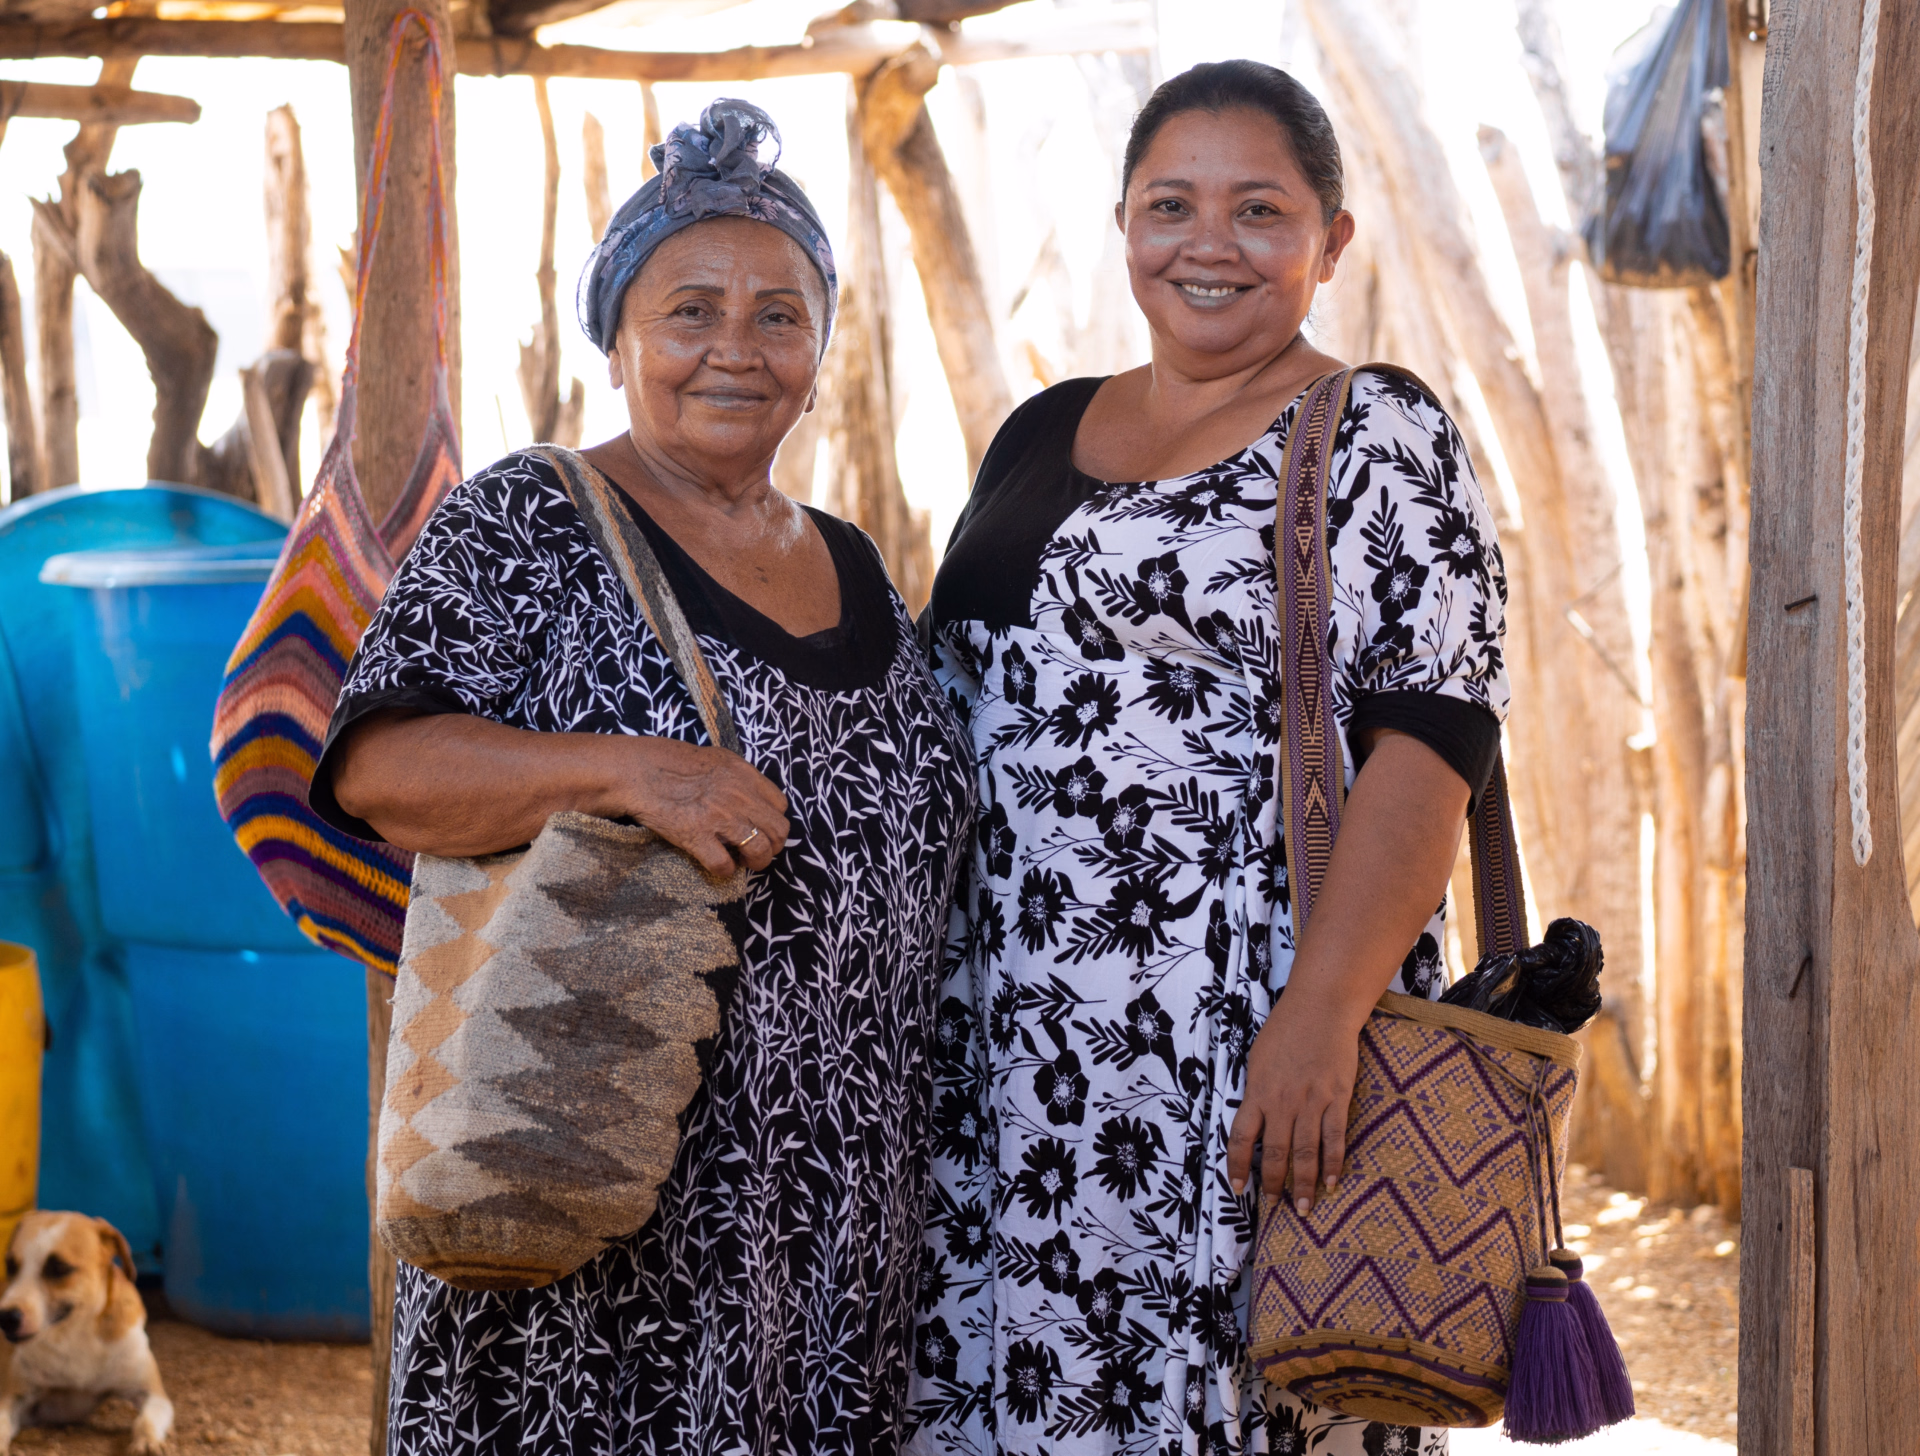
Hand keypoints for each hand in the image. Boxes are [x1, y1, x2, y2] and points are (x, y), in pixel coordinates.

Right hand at [616, 736, 790, 875]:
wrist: (637, 772)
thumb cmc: (671, 761)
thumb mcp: (716, 759)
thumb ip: (738, 777)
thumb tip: (750, 797)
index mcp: (744, 775)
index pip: (780, 805)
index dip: (772, 820)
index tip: (761, 827)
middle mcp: (739, 797)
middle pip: (778, 831)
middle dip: (772, 845)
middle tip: (757, 849)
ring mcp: (720, 818)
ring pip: (760, 851)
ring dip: (756, 862)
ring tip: (743, 862)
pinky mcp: (696, 837)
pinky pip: (724, 865)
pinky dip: (725, 871)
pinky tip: (718, 866)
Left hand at [1226, 988, 1362, 1214]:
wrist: (1321, 1008)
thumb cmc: (1285, 1030)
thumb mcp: (1258, 1059)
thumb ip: (1255, 1091)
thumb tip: (1251, 1119)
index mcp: (1258, 1092)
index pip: (1241, 1138)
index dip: (1237, 1167)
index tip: (1237, 1189)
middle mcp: (1282, 1102)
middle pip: (1275, 1153)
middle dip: (1274, 1184)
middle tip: (1275, 1208)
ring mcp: (1311, 1102)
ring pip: (1305, 1152)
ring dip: (1304, 1184)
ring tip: (1304, 1209)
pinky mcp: (1337, 1098)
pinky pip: (1334, 1138)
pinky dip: (1333, 1164)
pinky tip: (1333, 1183)